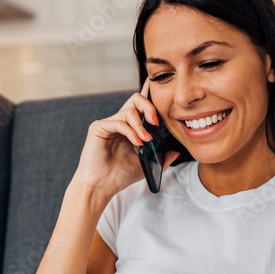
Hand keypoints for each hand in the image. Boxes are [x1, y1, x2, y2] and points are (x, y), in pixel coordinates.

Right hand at [73, 79, 179, 197]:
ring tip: (146, 140)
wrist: (101, 186)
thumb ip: (160, 158)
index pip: (141, 106)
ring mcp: (108, 124)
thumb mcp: (146, 165)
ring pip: (129, 111)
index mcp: (129, 128)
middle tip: (156, 122)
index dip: (150, 94)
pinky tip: (137, 142)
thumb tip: (176, 152)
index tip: (161, 86)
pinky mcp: (98, 128)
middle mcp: (119, 122)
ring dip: (141, 126)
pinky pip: (118, 122)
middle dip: (149, 106)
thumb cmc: (119, 176)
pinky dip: (131, 131)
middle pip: (135, 100)